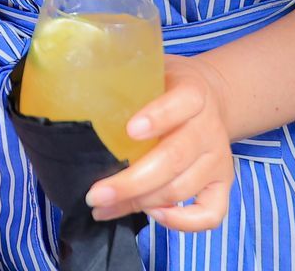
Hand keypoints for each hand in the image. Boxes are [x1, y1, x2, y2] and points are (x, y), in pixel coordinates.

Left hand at [84, 55, 235, 234]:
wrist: (212, 96)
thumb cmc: (167, 86)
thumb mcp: (151, 71)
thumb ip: (125, 81)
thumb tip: (72, 92)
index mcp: (193, 92)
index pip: (180, 103)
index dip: (157, 117)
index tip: (129, 131)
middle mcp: (208, 127)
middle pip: (173, 159)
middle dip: (131, 182)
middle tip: (94, 194)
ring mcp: (217, 158)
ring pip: (182, 189)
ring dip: (140, 204)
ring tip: (103, 207)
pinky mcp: (223, 183)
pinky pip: (211, 213)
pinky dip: (183, 223)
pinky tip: (152, 216)